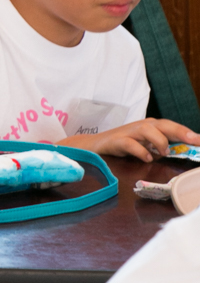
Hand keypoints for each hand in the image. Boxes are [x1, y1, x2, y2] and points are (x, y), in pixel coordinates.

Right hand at [60, 117, 199, 161]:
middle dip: (181, 132)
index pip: (172, 127)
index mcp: (151, 127)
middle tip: (195, 140)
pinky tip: (147, 158)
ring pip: (148, 130)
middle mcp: (141, 126)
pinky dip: (140, 151)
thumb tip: (181, 152)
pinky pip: (130, 144)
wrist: (93, 146)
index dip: (188, 133)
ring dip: (159, 141)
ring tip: (164, 152)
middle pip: (164, 125)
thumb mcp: (145, 145)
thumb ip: (161, 147)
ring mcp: (128, 132)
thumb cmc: (122, 145)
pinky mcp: (116, 141)